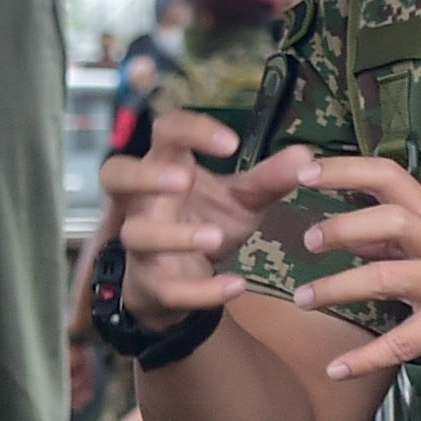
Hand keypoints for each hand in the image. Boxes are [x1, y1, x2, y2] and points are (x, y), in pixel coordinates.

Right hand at [98, 108, 317, 327]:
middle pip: (114, 174)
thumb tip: (306, 156)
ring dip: (173, 235)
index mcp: (166, 166)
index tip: (230, 143)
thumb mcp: (240, 200)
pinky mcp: (150, 283)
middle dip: (143, 176)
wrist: (181, 280)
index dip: (191, 130)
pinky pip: (166, 288)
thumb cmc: (203, 220)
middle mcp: (143, 200)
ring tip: (214, 238)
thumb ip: (269, 180)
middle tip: (182, 181)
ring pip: (135, 234)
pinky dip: (200, 290)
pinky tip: (235, 286)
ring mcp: (141, 242)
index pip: (165, 131)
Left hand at [282, 156, 420, 378]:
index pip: (387, 176)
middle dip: (338, 228)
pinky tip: (336, 370)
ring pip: (382, 279)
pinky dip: (365, 357)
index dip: (344, 170)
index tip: (305, 171)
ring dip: (336, 288)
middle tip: (303, 239)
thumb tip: (361, 236)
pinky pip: (403, 342)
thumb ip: (413, 235)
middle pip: (382, 221)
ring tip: (302, 298)